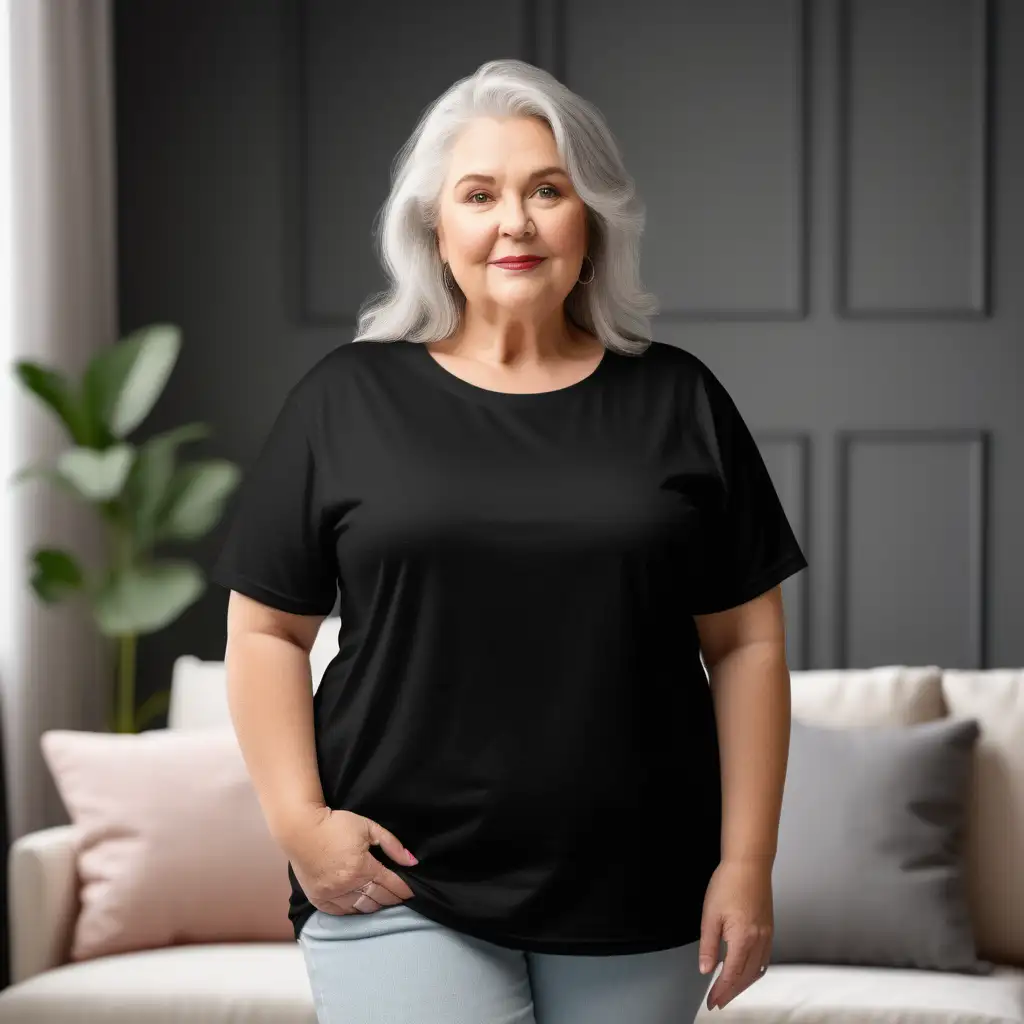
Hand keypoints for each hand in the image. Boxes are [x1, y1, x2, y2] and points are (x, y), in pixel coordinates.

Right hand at [281, 805, 418, 915]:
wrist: (300, 829)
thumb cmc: (335, 825)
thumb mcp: (367, 826)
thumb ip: (391, 844)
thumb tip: (412, 861)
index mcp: (362, 867)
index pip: (391, 884)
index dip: (404, 890)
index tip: (412, 893)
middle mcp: (348, 885)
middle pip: (379, 899)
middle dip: (393, 898)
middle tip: (401, 897)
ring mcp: (332, 894)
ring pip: (362, 909)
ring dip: (376, 906)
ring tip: (384, 901)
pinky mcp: (318, 899)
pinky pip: (342, 913)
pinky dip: (354, 910)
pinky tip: (362, 906)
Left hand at [698, 858, 773, 1010]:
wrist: (749, 864)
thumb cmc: (729, 883)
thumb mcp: (710, 915)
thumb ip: (708, 945)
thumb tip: (705, 968)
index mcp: (743, 939)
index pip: (731, 975)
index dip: (720, 991)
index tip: (712, 1001)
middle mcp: (759, 940)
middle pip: (746, 977)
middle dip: (732, 992)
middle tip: (719, 1001)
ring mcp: (767, 935)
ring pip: (757, 971)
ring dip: (743, 984)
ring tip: (730, 991)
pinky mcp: (769, 928)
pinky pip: (764, 959)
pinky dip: (754, 972)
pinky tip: (746, 971)